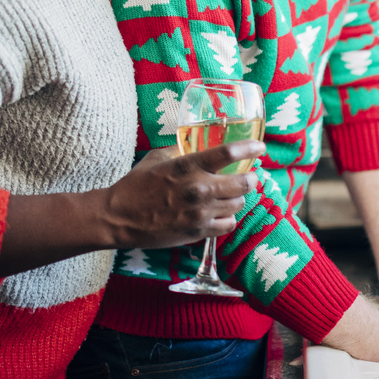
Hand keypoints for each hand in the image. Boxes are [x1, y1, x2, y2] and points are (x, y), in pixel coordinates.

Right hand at [101, 141, 263, 249]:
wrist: (119, 218)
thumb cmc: (135, 185)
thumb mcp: (157, 158)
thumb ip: (179, 151)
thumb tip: (193, 146)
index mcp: (188, 166)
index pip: (229, 153)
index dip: (250, 149)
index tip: (260, 147)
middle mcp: (198, 189)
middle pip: (243, 183)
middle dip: (251, 179)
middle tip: (250, 176)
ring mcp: (200, 213)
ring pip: (238, 205)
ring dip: (238, 198)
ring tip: (232, 195)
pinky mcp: (197, 232)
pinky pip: (228, 225)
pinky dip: (229, 218)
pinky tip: (222, 214)